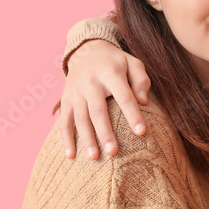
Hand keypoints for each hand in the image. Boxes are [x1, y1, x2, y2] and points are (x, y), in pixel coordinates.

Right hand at [57, 39, 151, 158]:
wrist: (87, 50)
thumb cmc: (116, 62)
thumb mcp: (132, 63)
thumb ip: (141, 80)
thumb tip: (144, 102)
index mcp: (110, 73)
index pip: (124, 96)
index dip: (132, 114)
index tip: (141, 132)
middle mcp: (91, 83)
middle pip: (98, 111)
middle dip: (105, 132)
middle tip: (113, 152)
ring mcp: (76, 92)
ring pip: (80, 118)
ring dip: (86, 139)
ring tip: (94, 158)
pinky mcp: (66, 100)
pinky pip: (64, 121)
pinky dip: (65, 139)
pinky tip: (70, 156)